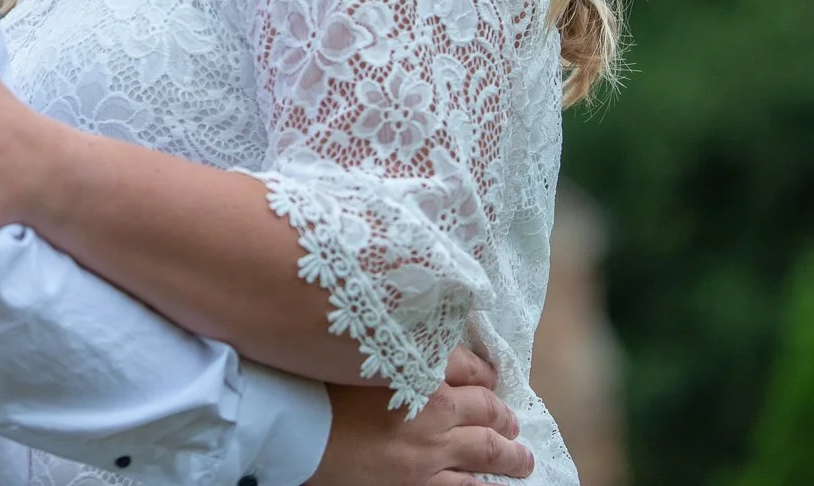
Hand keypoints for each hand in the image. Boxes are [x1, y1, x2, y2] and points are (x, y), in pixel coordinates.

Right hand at [306, 348, 534, 485]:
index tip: (489, 379)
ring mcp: (428, 451)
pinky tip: (489, 484)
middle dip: (503, 415)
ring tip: (521, 458)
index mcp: (419, 367)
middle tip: (513, 420)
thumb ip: (392, 346)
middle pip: (486, 409)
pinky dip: (480, 485)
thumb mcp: (356, 350)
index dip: (484, 373)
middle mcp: (433, 407)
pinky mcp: (416, 484)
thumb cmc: (314, 381)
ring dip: (509, 454)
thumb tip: (418, 342)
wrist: (292, 426)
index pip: (469, 366)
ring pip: (486, 453)